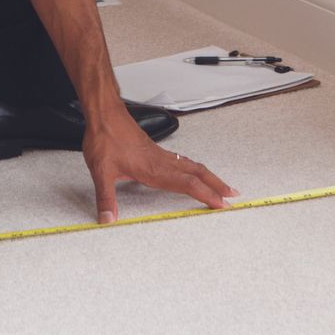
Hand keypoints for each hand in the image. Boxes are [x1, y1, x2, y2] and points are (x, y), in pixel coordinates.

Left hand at [83, 108, 239, 223]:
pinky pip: (183, 161)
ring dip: (209, 176)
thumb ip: (106, 198)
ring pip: (192, 165)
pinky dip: (195, 169)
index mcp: (154, 169)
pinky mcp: (156, 151)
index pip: (187, 183)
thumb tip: (108, 219)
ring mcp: (161, 155)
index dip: (206, 195)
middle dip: (217, 185)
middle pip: (198, 173)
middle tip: (233, 195)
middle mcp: (162, 161)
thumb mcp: (102, 171)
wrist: (105, 114)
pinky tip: (193, 172)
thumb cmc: (105, 139)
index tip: (221, 205)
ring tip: (221, 186)